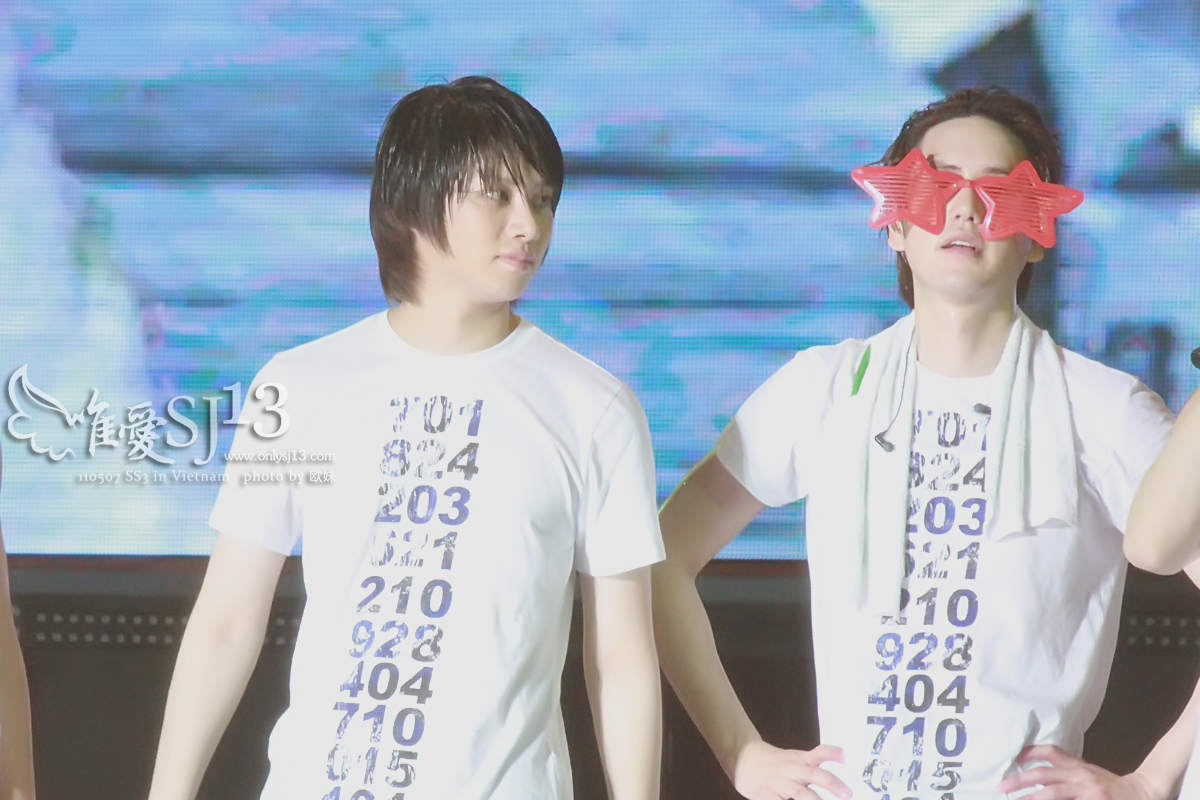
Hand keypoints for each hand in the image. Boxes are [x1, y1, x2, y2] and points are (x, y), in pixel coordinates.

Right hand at [732, 740, 851, 799]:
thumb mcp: (794, 758)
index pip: (817, 753)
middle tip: (847, 793)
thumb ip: (815, 761)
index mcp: (799, 760)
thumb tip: (842, 765)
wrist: (742, 760)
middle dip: (830, 783)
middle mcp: (791, 770)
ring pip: (799, 792)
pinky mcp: (766, 796)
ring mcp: (779, 783)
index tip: (845, 757)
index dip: (831, 754)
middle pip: (812, 774)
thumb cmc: (775, 762)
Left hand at [995, 745, 1159, 799]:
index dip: (1029, 753)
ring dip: (1032, 798)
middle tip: (1001, 787)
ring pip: (1053, 794)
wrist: (1141, 792)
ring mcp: (1087, 792)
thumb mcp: (1087, 772)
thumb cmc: (1109, 785)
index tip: (1011, 757)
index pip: (1050, 753)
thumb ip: (1066, 770)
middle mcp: (1080, 777)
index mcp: (1077, 767)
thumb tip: (1036, 772)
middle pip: (1044, 776)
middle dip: (1020, 781)